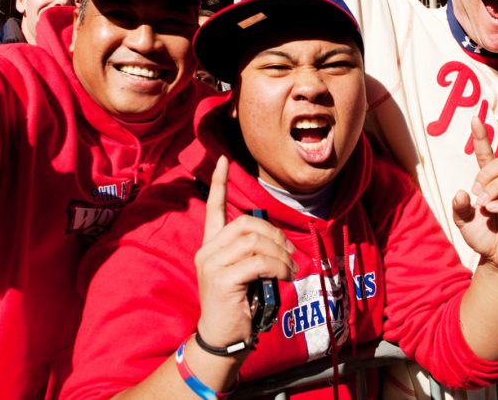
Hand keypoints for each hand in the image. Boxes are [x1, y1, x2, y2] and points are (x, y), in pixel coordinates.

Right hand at [194, 157, 295, 351]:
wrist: (223, 338)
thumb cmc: (239, 305)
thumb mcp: (245, 274)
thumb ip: (253, 253)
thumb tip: (280, 243)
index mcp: (210, 246)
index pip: (213, 208)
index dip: (218, 183)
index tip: (222, 160)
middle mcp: (207, 251)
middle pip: (246, 223)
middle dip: (274, 234)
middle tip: (290, 254)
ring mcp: (212, 265)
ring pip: (255, 242)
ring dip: (280, 254)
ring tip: (290, 270)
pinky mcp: (222, 280)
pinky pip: (259, 262)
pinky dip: (279, 267)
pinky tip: (285, 278)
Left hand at [452, 118, 497, 275]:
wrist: (497, 261)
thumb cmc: (484, 237)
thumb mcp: (463, 222)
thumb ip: (459, 207)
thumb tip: (461, 192)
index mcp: (493, 184)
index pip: (489, 156)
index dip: (482, 138)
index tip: (474, 119)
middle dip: (487, 174)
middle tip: (477, 193)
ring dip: (494, 189)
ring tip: (483, 205)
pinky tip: (492, 211)